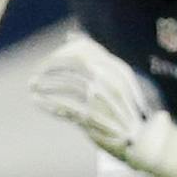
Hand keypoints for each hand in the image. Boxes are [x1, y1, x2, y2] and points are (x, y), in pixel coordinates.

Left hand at [29, 34, 154, 159]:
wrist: (143, 141)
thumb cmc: (126, 110)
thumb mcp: (118, 79)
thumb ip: (97, 59)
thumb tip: (72, 35)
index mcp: (118, 70)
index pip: (84, 49)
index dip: (62, 52)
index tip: (50, 60)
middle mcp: (110, 82)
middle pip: (72, 63)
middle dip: (50, 65)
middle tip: (37, 73)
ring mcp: (101, 100)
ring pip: (66, 84)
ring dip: (46, 84)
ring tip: (33, 86)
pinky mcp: (92, 118)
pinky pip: (63, 107)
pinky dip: (47, 103)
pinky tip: (37, 101)